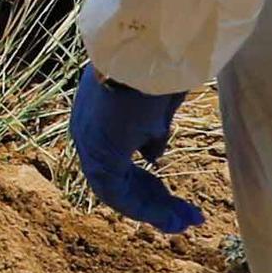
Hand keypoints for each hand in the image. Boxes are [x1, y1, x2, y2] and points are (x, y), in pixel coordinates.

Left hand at [69, 68, 201, 233]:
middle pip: (118, 181)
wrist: (149, 48)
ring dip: (153, 211)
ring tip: (184, 224)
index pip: (117, 161)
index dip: (145, 183)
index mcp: (97, 119)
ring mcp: (89, 143)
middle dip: (153, 203)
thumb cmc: (156, 67)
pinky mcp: (99, 152)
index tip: (170, 198)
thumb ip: (151, 132)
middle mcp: (87, 132)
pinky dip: (144, 208)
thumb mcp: (154, 105)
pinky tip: (170, 217)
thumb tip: (151, 155)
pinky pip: (117, 193)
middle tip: (182, 219)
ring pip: (118, 192)